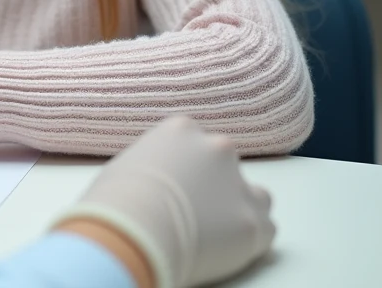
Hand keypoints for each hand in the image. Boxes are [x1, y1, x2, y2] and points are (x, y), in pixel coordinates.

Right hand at [56, 116, 274, 287]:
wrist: (131, 232)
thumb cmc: (116, 201)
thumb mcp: (127, 165)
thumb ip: (154, 166)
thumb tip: (156, 186)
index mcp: (182, 130)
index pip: (196, 142)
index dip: (187, 168)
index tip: (178, 187)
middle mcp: (217, 149)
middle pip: (226, 166)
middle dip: (215, 187)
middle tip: (193, 212)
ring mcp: (238, 185)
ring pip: (255, 197)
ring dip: (239, 210)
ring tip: (214, 233)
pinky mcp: (253, 223)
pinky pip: (266, 230)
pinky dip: (250, 241)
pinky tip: (225, 250)